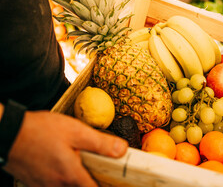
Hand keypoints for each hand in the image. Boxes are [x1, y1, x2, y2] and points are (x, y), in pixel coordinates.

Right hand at [3, 111, 127, 186]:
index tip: (116, 182)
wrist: (7, 132)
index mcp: (70, 175)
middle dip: (92, 182)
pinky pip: (54, 184)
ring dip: (77, 180)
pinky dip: (63, 178)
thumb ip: (101, 143)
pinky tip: (64, 163)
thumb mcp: (76, 131)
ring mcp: (44, 186)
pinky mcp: (34, 182)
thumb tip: (122, 150)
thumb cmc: (40, 130)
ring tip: (82, 165)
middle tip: (100, 169)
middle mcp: (57, 185)